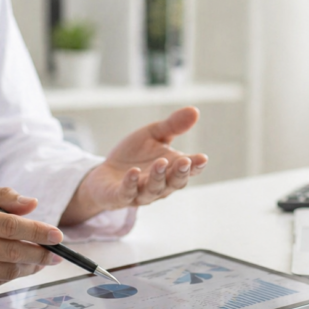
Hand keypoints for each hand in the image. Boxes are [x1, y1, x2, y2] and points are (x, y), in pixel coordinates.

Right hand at [0, 185, 62, 294]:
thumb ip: (1, 196)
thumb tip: (32, 203)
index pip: (8, 225)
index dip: (36, 232)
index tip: (58, 235)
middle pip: (10, 252)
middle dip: (40, 254)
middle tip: (57, 254)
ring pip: (5, 271)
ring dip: (29, 267)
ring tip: (43, 261)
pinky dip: (11, 277)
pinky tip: (21, 269)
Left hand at [60, 107, 207, 225]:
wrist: (105, 173)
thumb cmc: (134, 155)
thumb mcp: (153, 135)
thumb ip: (173, 126)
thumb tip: (195, 111)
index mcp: (171, 170)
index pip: (188, 170)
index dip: (196, 166)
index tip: (202, 159)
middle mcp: (160, 185)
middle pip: (174, 183)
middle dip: (180, 173)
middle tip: (185, 161)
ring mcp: (140, 193)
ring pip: (153, 189)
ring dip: (157, 177)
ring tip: (160, 162)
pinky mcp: (119, 196)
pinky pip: (127, 193)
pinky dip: (130, 183)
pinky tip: (133, 172)